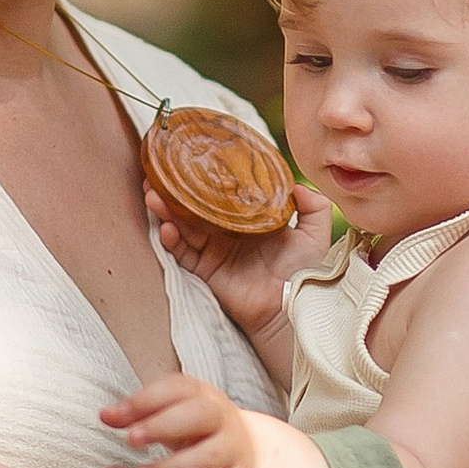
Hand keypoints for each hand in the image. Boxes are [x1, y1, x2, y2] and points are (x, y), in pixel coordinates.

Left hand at [101, 374, 260, 467]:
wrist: (243, 448)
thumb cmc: (193, 430)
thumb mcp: (167, 416)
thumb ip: (137, 415)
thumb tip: (106, 415)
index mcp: (200, 396)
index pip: (174, 389)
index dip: (144, 401)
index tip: (114, 416)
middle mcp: (220, 418)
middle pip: (198, 415)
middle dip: (162, 426)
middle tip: (131, 440)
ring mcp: (233, 449)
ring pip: (210, 455)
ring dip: (175, 467)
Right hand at [149, 170, 331, 344]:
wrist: (293, 306)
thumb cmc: (305, 272)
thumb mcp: (315, 234)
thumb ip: (314, 206)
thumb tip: (297, 183)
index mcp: (247, 221)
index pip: (221, 195)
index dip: (205, 179)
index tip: (191, 160)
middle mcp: (226, 234)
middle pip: (193, 207)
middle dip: (174, 191)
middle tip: (158, 173)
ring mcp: (213, 253)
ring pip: (182, 226)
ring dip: (165, 210)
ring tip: (153, 194)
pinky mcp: (206, 272)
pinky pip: (183, 254)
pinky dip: (172, 241)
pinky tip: (166, 227)